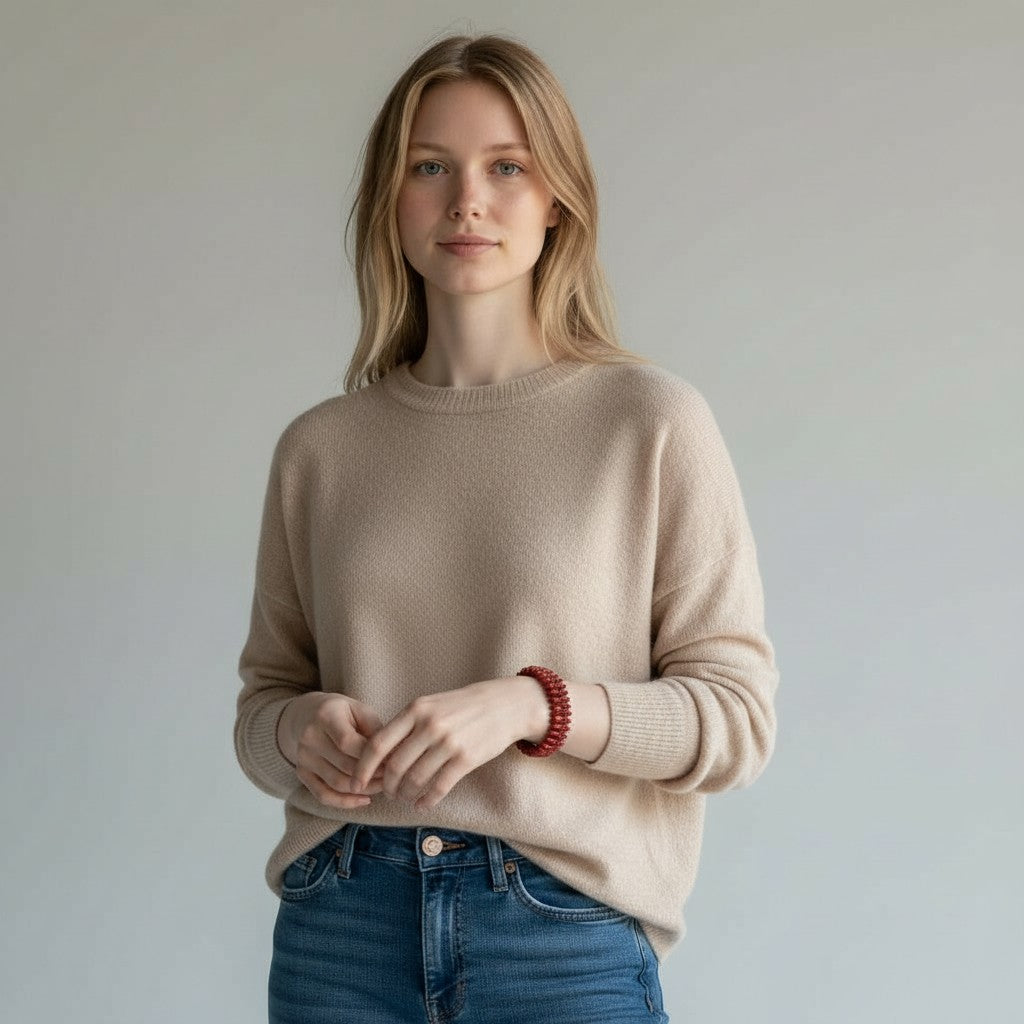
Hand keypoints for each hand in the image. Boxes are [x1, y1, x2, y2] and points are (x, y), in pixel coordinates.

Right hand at [277, 692, 385, 809]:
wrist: (308, 715)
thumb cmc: (343, 713)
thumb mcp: (360, 711)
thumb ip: (375, 730)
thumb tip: (391, 758)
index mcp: (325, 715)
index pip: (348, 742)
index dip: (371, 756)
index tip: (391, 761)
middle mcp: (309, 737)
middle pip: (344, 766)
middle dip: (372, 775)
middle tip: (392, 777)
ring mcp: (303, 757)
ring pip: (336, 784)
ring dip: (363, 790)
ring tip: (382, 786)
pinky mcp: (301, 773)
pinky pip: (323, 795)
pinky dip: (345, 802)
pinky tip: (364, 799)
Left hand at [350, 677, 548, 810]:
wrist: (505, 704)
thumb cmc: (463, 706)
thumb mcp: (431, 704)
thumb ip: (406, 725)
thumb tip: (379, 756)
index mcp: (416, 709)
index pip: (378, 743)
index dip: (362, 767)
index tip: (356, 782)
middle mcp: (429, 725)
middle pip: (394, 766)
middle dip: (386, 786)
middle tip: (387, 793)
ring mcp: (448, 742)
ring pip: (415, 779)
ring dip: (405, 794)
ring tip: (405, 797)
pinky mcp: (466, 759)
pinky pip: (438, 788)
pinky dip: (426, 800)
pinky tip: (423, 803)